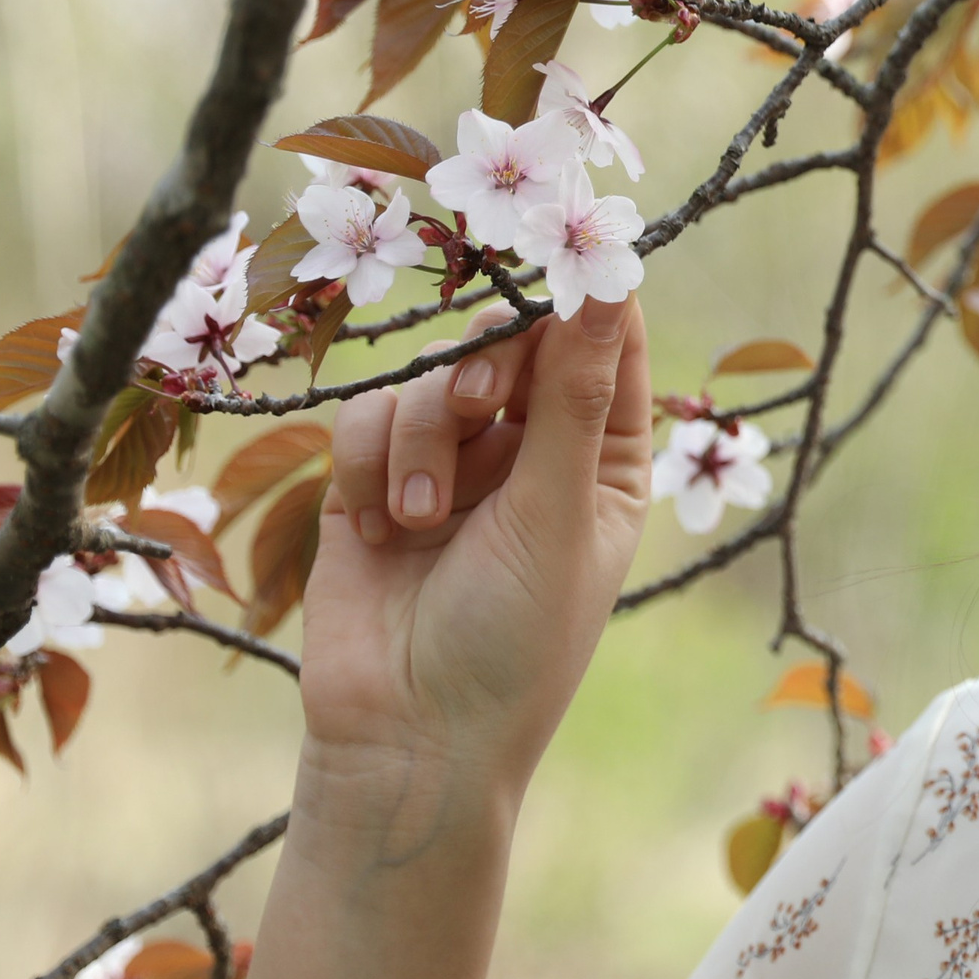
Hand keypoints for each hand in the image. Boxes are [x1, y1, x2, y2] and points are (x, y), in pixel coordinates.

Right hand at [298, 294, 651, 792]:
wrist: (404, 740)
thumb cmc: (513, 643)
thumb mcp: (558, 513)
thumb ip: (574, 394)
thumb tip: (611, 282)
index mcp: (605, 459)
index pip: (606, 342)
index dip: (585, 287)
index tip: (559, 238)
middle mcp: (534, 451)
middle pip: (511, 341)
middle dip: (487, 365)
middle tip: (476, 405)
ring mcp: (453, 464)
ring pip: (430, 379)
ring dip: (423, 436)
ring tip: (422, 517)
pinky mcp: (372, 482)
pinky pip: (367, 416)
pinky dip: (369, 463)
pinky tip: (380, 530)